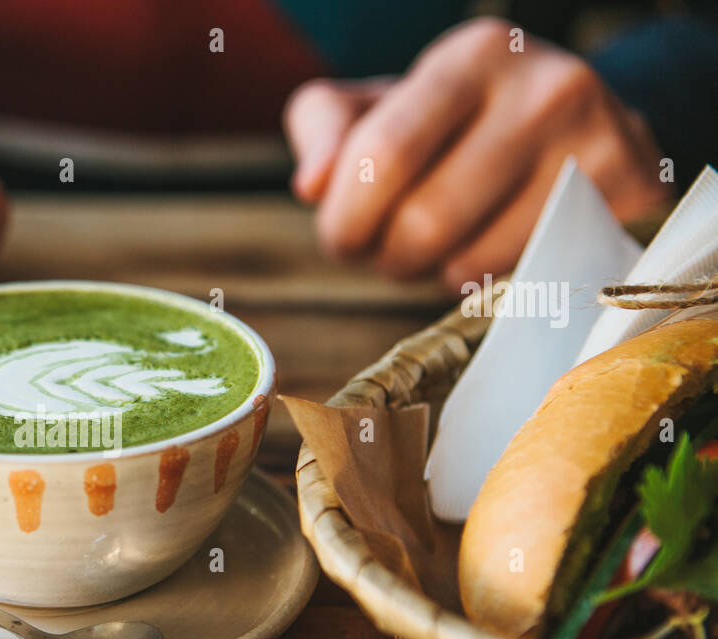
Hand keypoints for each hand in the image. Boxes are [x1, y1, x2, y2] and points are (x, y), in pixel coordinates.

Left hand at [284, 17, 669, 289]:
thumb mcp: (380, 105)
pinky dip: (481, 283)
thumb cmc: (451, 122)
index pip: (383, 156)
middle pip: (425, 221)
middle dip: (383, 256)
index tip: (340, 237)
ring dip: (427, 276)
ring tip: (432, 249)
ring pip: (469, 262)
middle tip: (383, 253)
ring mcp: (596, 143)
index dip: (345, 218)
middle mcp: (546, 88)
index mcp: (473, 55)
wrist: (574, 123)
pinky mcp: (627, 196)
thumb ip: (325, 129)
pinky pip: (518, 280)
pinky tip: (481, 250)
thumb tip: (311, 185)